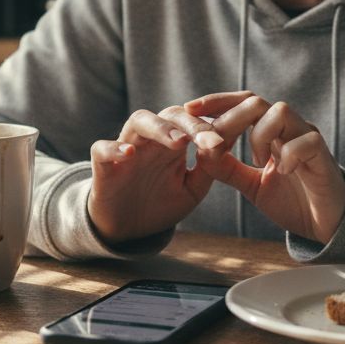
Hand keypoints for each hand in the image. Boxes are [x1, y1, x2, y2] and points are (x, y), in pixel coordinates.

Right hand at [88, 106, 224, 243]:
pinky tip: (129, 154)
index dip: (217, 120)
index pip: (196, 119)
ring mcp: (126, 147)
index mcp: (175, 142)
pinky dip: (114, 148)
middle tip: (213, 142)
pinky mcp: (102, 165)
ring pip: (140, 121)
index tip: (242, 126)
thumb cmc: (160, 204)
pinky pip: (103, 148)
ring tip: (179, 142)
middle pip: (171, 114)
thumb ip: (210, 167)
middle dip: (194, 125)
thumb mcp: (193, 189)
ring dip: (160, 128)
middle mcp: (152, 139)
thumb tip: (229, 142)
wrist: (126, 229)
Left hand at [186, 91, 344, 243]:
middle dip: (230, 119)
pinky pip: (307, 141)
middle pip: (257, 102)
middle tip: (217, 144)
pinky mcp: (323, 156)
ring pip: (281, 112)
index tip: (189, 110)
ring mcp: (307, 139)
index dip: (216, 102)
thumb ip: (228, 169)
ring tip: (257, 162)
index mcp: (271, 132)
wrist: (326, 224)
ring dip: (259, 136)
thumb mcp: (252, 185)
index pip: (243, 102)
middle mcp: (289, 129)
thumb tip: (200, 152)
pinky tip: (281, 172)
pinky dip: (288, 154)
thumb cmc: (293, 200)